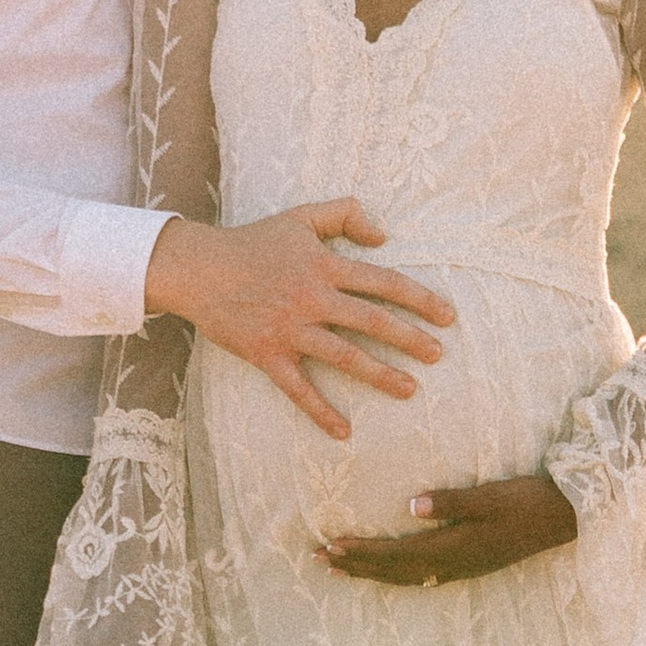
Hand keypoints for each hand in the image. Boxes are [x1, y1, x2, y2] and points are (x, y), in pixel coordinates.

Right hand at [146, 201, 453, 441]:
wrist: (197, 268)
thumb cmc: (252, 241)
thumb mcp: (301, 216)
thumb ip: (346, 213)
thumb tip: (383, 236)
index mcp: (325, 266)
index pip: (383, 282)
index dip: (419, 299)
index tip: (447, 316)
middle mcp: (313, 299)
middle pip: (372, 321)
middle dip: (410, 339)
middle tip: (438, 355)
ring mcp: (291, 329)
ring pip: (344, 356)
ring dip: (380, 374)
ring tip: (409, 389)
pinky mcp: (268, 355)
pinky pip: (298, 388)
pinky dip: (320, 411)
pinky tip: (344, 431)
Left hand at [321, 474, 577, 588]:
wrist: (564, 519)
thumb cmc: (527, 502)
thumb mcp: (489, 496)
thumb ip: (451, 501)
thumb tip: (411, 506)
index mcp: (453, 547)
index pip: (395, 553)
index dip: (361, 552)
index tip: (330, 545)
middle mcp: (453, 565)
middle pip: (393, 571)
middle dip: (355, 566)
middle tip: (319, 559)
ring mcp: (462, 569)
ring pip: (406, 577)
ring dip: (372, 573)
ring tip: (342, 568)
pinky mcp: (470, 565)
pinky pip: (422, 577)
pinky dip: (397, 575)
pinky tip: (390, 572)